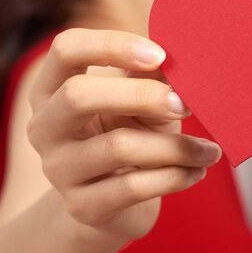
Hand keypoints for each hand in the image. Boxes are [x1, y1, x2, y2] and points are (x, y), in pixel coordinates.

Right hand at [26, 28, 221, 243]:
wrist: (114, 207)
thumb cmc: (128, 138)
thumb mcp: (136, 103)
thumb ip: (147, 77)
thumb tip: (178, 59)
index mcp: (51, 89)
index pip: (65, 49)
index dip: (112, 45)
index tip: (160, 55)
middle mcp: (44, 127)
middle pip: (78, 95)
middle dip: (141, 95)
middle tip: (186, 104)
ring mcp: (58, 170)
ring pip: (118, 146)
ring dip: (175, 147)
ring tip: (208, 150)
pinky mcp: (82, 207)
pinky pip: (133, 187)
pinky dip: (174, 176)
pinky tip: (196, 172)